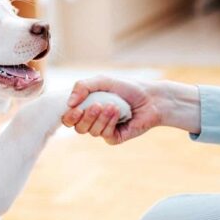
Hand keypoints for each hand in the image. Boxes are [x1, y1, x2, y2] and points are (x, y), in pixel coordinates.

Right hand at [62, 76, 200, 144]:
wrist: (151, 98)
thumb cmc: (127, 88)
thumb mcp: (102, 81)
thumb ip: (82, 86)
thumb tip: (69, 103)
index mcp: (86, 107)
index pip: (69, 118)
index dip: (69, 117)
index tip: (76, 109)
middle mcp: (93, 120)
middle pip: (78, 128)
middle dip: (85, 117)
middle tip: (96, 105)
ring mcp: (104, 130)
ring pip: (91, 131)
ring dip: (101, 117)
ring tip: (113, 105)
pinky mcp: (115, 137)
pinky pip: (105, 135)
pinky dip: (110, 122)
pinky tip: (118, 112)